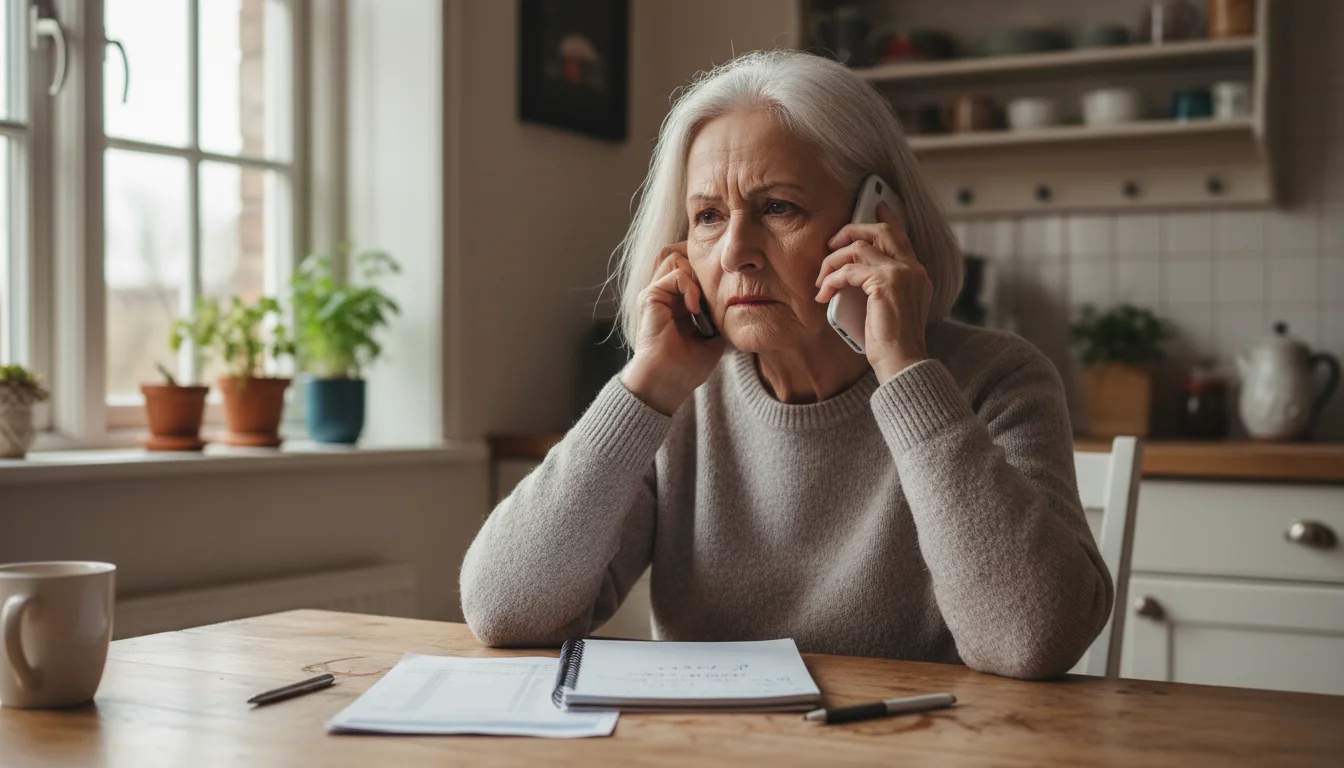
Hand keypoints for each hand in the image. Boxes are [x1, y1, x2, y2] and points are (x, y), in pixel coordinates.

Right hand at [621, 243, 725, 414]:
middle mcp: (665, 294)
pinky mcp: (650, 296)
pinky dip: (690, 287)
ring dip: (696, 276)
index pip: (693, 267)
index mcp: (678, 302)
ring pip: (678, 257)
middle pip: (683, 254)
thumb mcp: (713, 335)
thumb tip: (737, 295)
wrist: (668, 382)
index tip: (726, 286)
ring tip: (702, 302)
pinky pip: (676, 273)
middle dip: (702, 265)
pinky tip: (695, 309)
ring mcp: (656, 293)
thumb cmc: (689, 366)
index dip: (708, 269)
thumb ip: (719, 313)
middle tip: (715, 289)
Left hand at [814, 203, 931, 382]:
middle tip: (831, 243)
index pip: (901, 237)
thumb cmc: (890, 343)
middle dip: (851, 231)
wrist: (901, 362)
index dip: (888, 219)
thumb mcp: (886, 308)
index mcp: (917, 274)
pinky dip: (831, 280)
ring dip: (832, 262)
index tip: (876, 207)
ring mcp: (902, 274)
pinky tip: (823, 294)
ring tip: (821, 281)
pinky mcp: (886, 283)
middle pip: (881, 231)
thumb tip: (853, 273)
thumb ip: (879, 286)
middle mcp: (913, 269)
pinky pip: (849, 270)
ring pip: (858, 248)